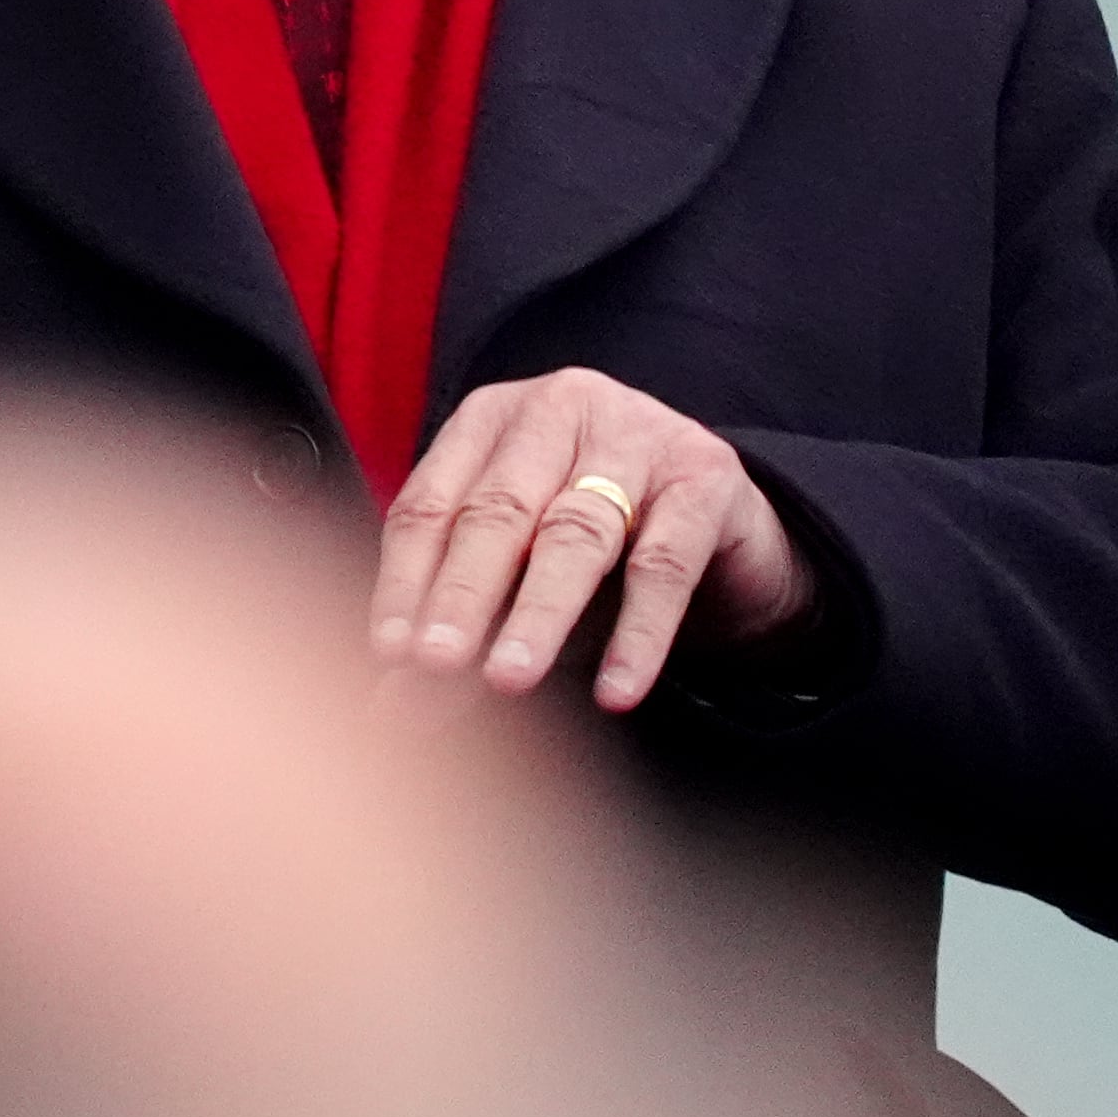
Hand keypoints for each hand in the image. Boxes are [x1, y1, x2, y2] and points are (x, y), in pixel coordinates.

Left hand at [371, 370, 812, 708]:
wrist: (729, 537)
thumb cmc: (603, 552)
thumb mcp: (523, 587)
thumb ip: (464, 634)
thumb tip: (393, 709)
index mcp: (492, 419)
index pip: (430, 504)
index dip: (405, 582)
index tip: (388, 654)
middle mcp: (560, 408)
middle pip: (496, 512)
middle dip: (460, 596)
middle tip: (432, 665)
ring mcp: (639, 433)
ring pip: (574, 533)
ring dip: (536, 614)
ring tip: (508, 679)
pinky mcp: (707, 478)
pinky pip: (665, 564)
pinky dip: (638, 633)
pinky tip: (616, 690)